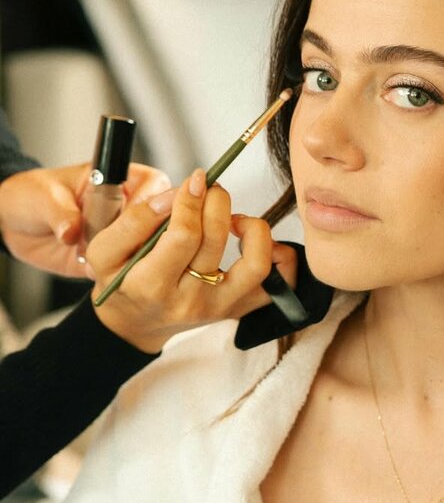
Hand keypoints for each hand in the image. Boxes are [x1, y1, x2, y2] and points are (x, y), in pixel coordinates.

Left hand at [0, 162, 170, 277]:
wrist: (15, 226)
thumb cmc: (30, 196)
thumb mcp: (42, 197)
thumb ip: (60, 212)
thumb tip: (72, 231)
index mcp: (118, 179)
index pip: (153, 186)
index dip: (153, 202)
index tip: (140, 218)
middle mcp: (126, 208)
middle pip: (160, 220)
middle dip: (147, 236)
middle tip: (123, 247)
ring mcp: (122, 235)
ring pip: (147, 248)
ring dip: (134, 258)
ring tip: (107, 263)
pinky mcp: (113, 260)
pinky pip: (128, 269)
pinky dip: (121, 276)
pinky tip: (106, 276)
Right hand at [87, 168, 296, 352]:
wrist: (135, 323)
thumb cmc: (121, 280)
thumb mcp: (104, 252)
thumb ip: (134, 220)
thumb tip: (174, 195)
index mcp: (152, 285)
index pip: (184, 236)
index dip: (191, 200)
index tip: (195, 179)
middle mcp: (190, 301)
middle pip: (217, 241)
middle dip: (217, 202)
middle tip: (210, 189)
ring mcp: (219, 308)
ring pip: (256, 264)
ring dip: (252, 228)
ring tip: (233, 218)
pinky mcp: (239, 309)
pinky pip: (278, 285)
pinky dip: (280, 257)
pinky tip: (255, 240)